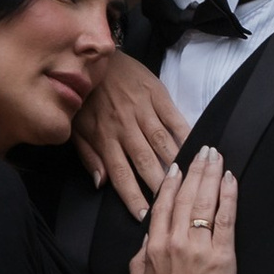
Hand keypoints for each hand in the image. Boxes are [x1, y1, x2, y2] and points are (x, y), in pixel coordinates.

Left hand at [70, 50, 183, 214]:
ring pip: (162, 142)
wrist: (92, 57)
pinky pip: (175, 117)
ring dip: (176, 163)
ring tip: (189, 183)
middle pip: (145, 162)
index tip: (145, 216)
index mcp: (103, 137)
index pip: (119, 174)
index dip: (132, 197)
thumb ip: (89, 157)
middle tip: (174, 206)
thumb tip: (101, 184)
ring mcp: (142, 109)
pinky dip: (186, 134)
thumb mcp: (76, 129)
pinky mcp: (156, 94)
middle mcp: (124, 126)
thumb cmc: (84, 98)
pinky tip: (197, 148)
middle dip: (160, 186)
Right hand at [131, 145, 236, 273]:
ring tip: (217, 157)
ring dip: (211, 175)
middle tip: (205, 150)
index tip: (178, 165)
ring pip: (205, 202)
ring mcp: (199, 246)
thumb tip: (149, 233)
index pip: (164, 203)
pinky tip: (230, 179)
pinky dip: (228, 196)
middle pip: (186, 196)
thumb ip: (141, 253)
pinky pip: (226, 219)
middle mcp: (176, 240)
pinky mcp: (222, 256)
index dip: (172, 182)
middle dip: (196, 169)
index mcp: (155, 245)